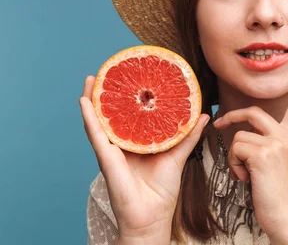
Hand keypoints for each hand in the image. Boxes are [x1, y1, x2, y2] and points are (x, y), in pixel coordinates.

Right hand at [79, 75, 208, 240]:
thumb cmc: (162, 190)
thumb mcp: (178, 155)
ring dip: (93, 98)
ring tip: (92, 78)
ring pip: (99, 119)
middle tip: (106, 71)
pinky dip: (89, 117)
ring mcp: (112, 149)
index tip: (130, 76)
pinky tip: (84, 101)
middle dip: (107, 93)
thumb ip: (188, 135)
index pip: (129, 114)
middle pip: (111, 113)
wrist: (152, 216)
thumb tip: (203, 114)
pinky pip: (95, 134)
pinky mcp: (106, 158)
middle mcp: (122, 143)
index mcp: (137, 142)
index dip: (127, 96)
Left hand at [213, 62, 287, 243]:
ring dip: (234, 158)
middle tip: (218, 123)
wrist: (287, 218)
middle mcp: (286, 135)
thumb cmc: (277, 194)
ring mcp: (276, 143)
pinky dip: (234, 166)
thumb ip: (267, 145)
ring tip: (246, 176)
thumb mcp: (277, 163)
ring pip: (238, 136)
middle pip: (253, 112)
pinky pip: (235, 149)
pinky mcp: (263, 154)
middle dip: (232, 116)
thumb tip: (244, 138)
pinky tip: (247, 180)